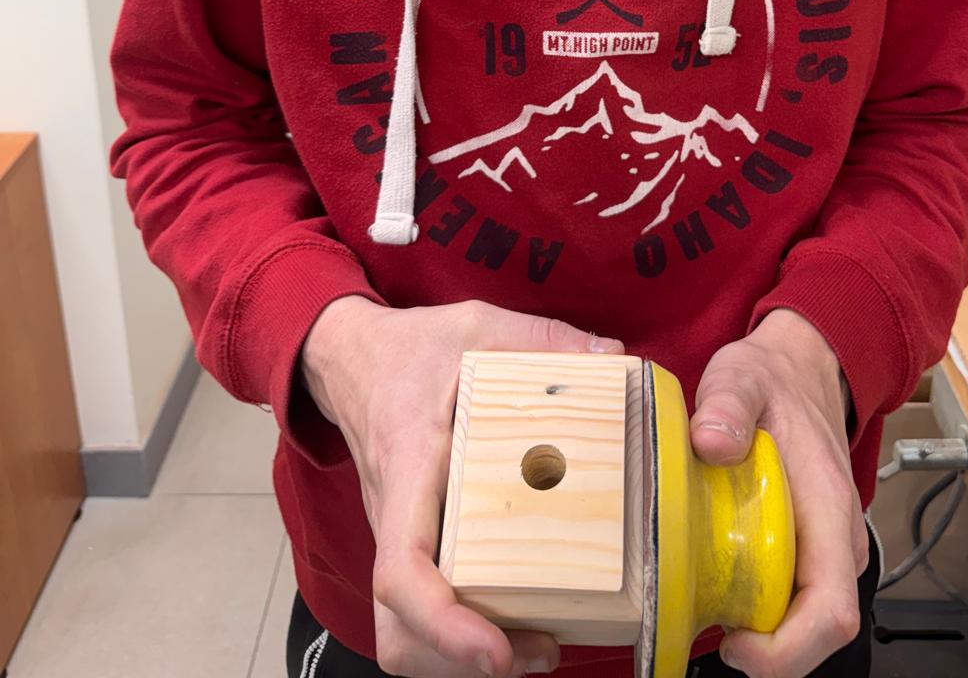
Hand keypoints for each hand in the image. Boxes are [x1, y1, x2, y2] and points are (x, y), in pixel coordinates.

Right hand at [301, 297, 623, 677]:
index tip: (494, 649)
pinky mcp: (414, 541)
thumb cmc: (410, 349)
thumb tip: (613, 359)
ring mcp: (399, 535)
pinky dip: (461, 635)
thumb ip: (542, 339)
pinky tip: (517, 619)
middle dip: (460, 661)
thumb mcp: (475, 325)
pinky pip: (421, 611)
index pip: (403, 567)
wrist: (352, 359)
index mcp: (409, 468)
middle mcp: (395, 517)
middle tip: (540, 649)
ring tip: (539, 646)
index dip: (443, 621)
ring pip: (404, 632)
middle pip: (399, 627)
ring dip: (461, 660)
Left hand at [690, 309, 865, 677]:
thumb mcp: (741, 376)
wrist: (800, 372)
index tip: (737, 644)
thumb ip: (726, 404)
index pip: (831, 611)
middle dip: (767, 651)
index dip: (788, 649)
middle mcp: (836, 541)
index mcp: (829, 510)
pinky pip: (791, 601)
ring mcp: (826, 551)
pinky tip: (721, 586)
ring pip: (804, 622)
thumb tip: (710, 441)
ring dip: (762, 633)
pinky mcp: (808, 552)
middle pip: (818, 631)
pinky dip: (759, 611)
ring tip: (709, 602)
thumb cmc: (774, 381)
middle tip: (709, 628)